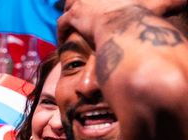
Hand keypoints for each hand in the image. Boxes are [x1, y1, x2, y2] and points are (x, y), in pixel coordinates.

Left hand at [57, 0, 182, 43]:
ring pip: (69, 3)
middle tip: (83, 12)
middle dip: (81, 2)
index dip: (98, 1)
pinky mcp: (74, 15)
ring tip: (73, 21)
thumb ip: (172, 2)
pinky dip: (62, 30)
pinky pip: (62, 22)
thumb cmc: (143, 13)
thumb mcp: (159, 4)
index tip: (102, 8)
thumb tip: (185, 3)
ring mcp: (82, 1)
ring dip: (71, 11)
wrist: (125, 24)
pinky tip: (63, 38)